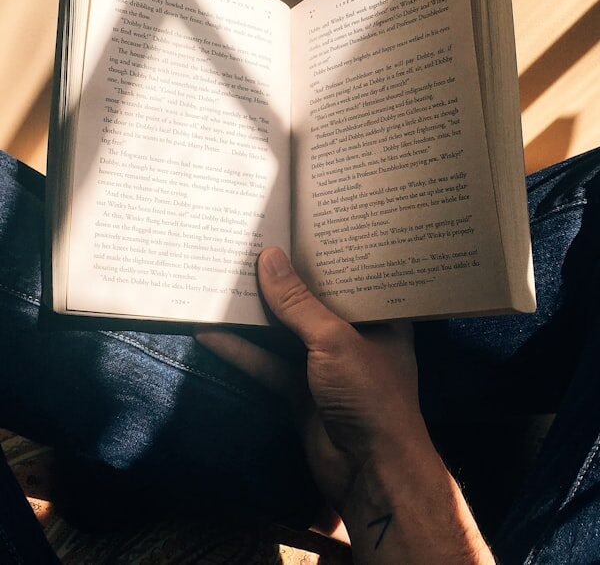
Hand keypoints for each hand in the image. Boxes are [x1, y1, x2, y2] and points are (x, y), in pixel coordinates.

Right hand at [196, 248, 493, 563]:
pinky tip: (210, 331)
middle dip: (280, 278)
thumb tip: (268, 258)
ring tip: (222, 280)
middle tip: (249, 243)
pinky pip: (266, 362)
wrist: (371, 474)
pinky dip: (240, 350)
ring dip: (254, 313)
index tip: (293, 222)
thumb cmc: (370, 395)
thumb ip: (298, 302)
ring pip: (283, 330)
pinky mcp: (298, 389)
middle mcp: (352, 334)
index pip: (348, 273)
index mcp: (377, 315)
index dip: (323, 250)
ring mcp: (323, 363)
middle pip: (310, 300)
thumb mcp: (335, 339)